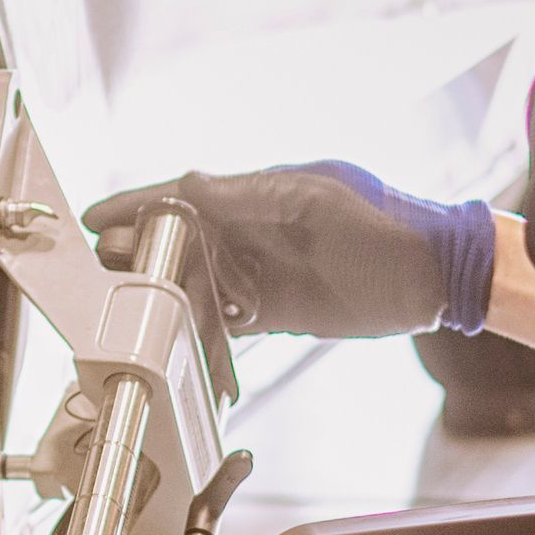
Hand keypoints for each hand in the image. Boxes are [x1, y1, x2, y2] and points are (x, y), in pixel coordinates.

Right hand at [84, 162, 494, 338]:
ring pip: (196, 286)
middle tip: (105, 275)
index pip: (183, 195)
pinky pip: (225, 323)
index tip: (98, 220)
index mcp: (259, 194)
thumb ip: (251, 197)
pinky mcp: (276, 312)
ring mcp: (262, 273)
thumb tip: (188, 185)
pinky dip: (202, 336)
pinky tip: (183, 348)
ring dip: (167, 302)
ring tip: (137, 320)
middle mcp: (253, 232)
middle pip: (180, 243)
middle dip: (141, 258)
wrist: (436, 277)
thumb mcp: (315, 203)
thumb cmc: (386, 229)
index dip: (137, 206)